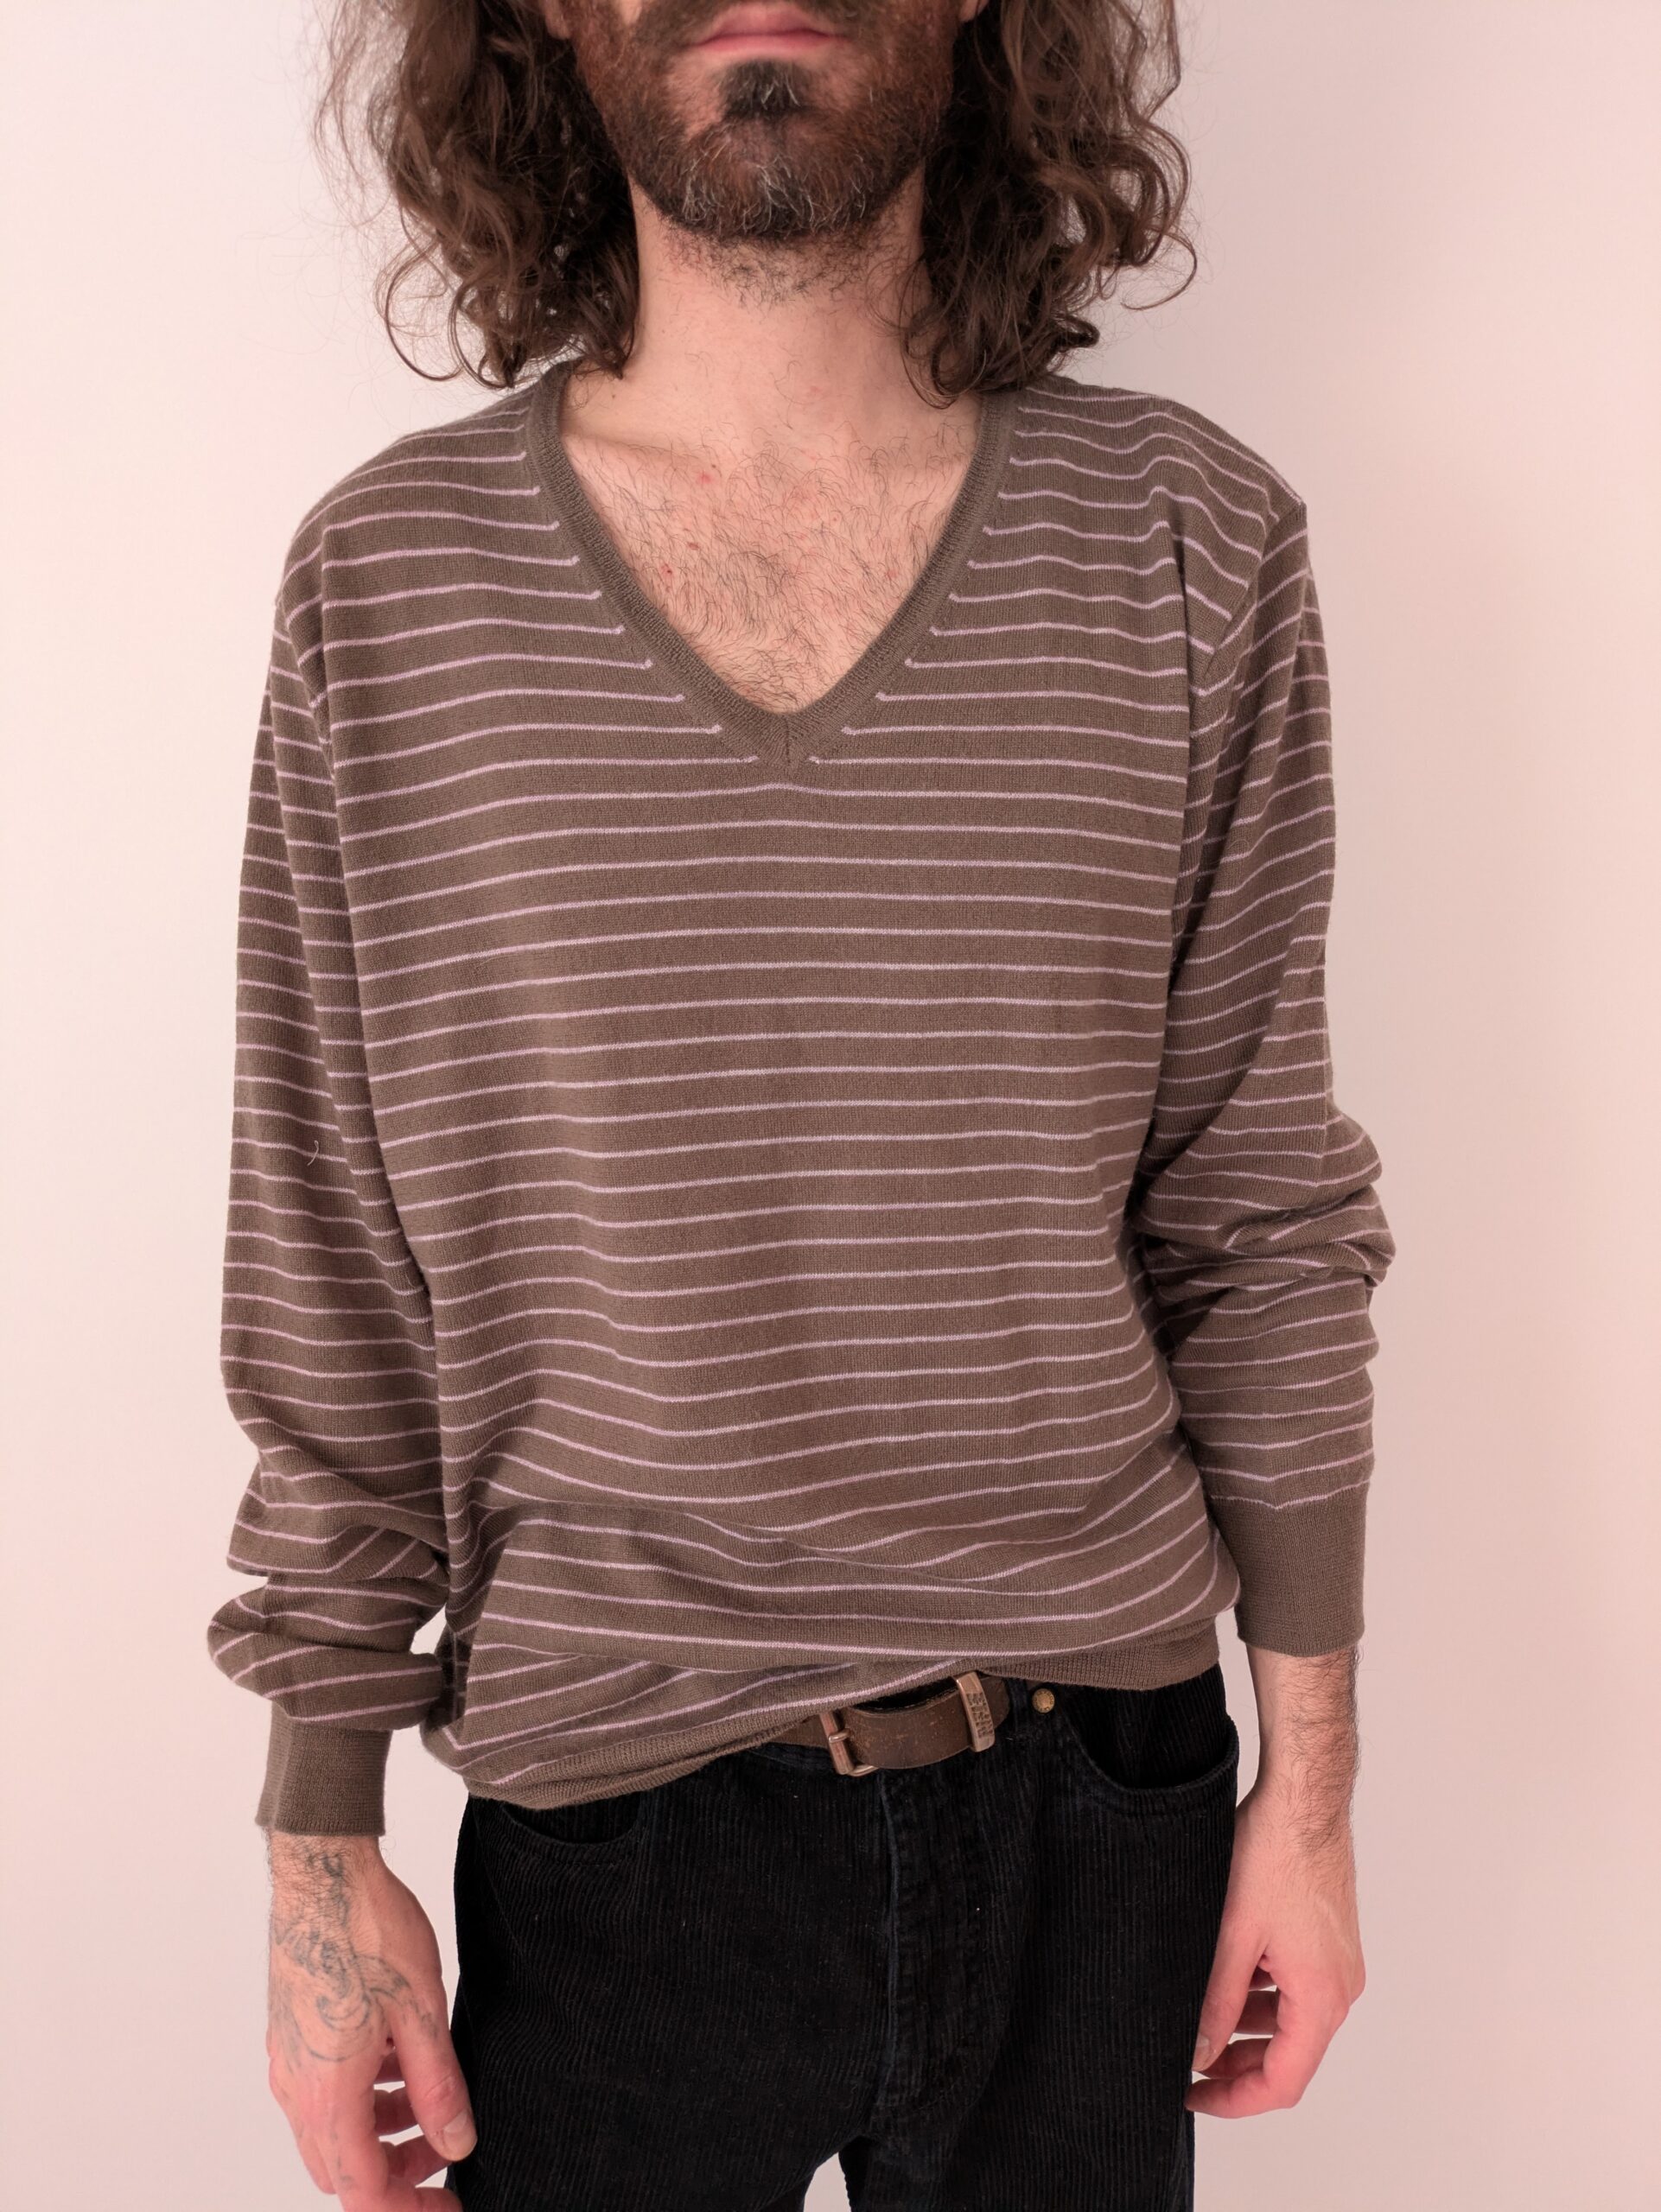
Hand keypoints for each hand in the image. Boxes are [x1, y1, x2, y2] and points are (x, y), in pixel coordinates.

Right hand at [265, 1833, 475, 2205]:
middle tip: (445, 2150)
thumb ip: (439, 2086)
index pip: (363, 2192)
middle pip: (342, 2169)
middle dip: (395, 2173)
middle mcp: (298, 2088)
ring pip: (331, 2130)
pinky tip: (396, 2060)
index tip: (449, 2203)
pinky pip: (323, 2091)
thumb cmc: (367, 1931)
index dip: (408, 2209)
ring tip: (429, 2100)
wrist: (322, 1870)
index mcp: (329, 2095)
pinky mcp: (290, 2034)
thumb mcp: (422, 2013)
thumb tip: (457, 2143)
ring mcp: (288, 2061)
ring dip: (380, 2132)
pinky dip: (362, 2096)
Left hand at [1185, 1770, 1364, 2116]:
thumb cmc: (1273, 1854)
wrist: (1303, 1798)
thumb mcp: (1232, 1936)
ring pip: (1289, 2018)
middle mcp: (1340, 1987)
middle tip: (1188, 2063)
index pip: (1283, 2081)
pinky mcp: (1328, 1939)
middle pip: (1290, 2054)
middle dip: (1236, 2064)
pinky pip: (1294, 1985)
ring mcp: (1338, 1962)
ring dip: (1246, 2025)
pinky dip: (1260, 1992)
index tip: (1192, 2096)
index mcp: (1322, 1997)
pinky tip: (1225, 1974)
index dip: (1234, 2099)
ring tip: (1199, 2014)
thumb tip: (1199, 2053)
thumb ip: (1216, 2002)